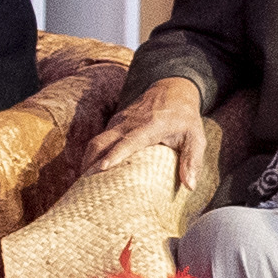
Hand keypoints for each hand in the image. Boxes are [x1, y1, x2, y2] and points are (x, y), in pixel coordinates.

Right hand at [86, 75, 211, 192]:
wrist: (172, 90)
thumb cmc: (185, 118)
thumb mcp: (196, 138)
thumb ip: (192, 161)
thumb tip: (189, 187)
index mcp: (150, 127)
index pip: (128, 141)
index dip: (114, 155)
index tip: (102, 169)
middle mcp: (129, 123)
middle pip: (101, 142)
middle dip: (89, 163)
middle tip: (82, 187)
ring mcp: (119, 122)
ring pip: (96, 142)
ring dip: (87, 161)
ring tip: (81, 185)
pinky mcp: (114, 124)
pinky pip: (99, 140)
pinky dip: (92, 156)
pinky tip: (91, 171)